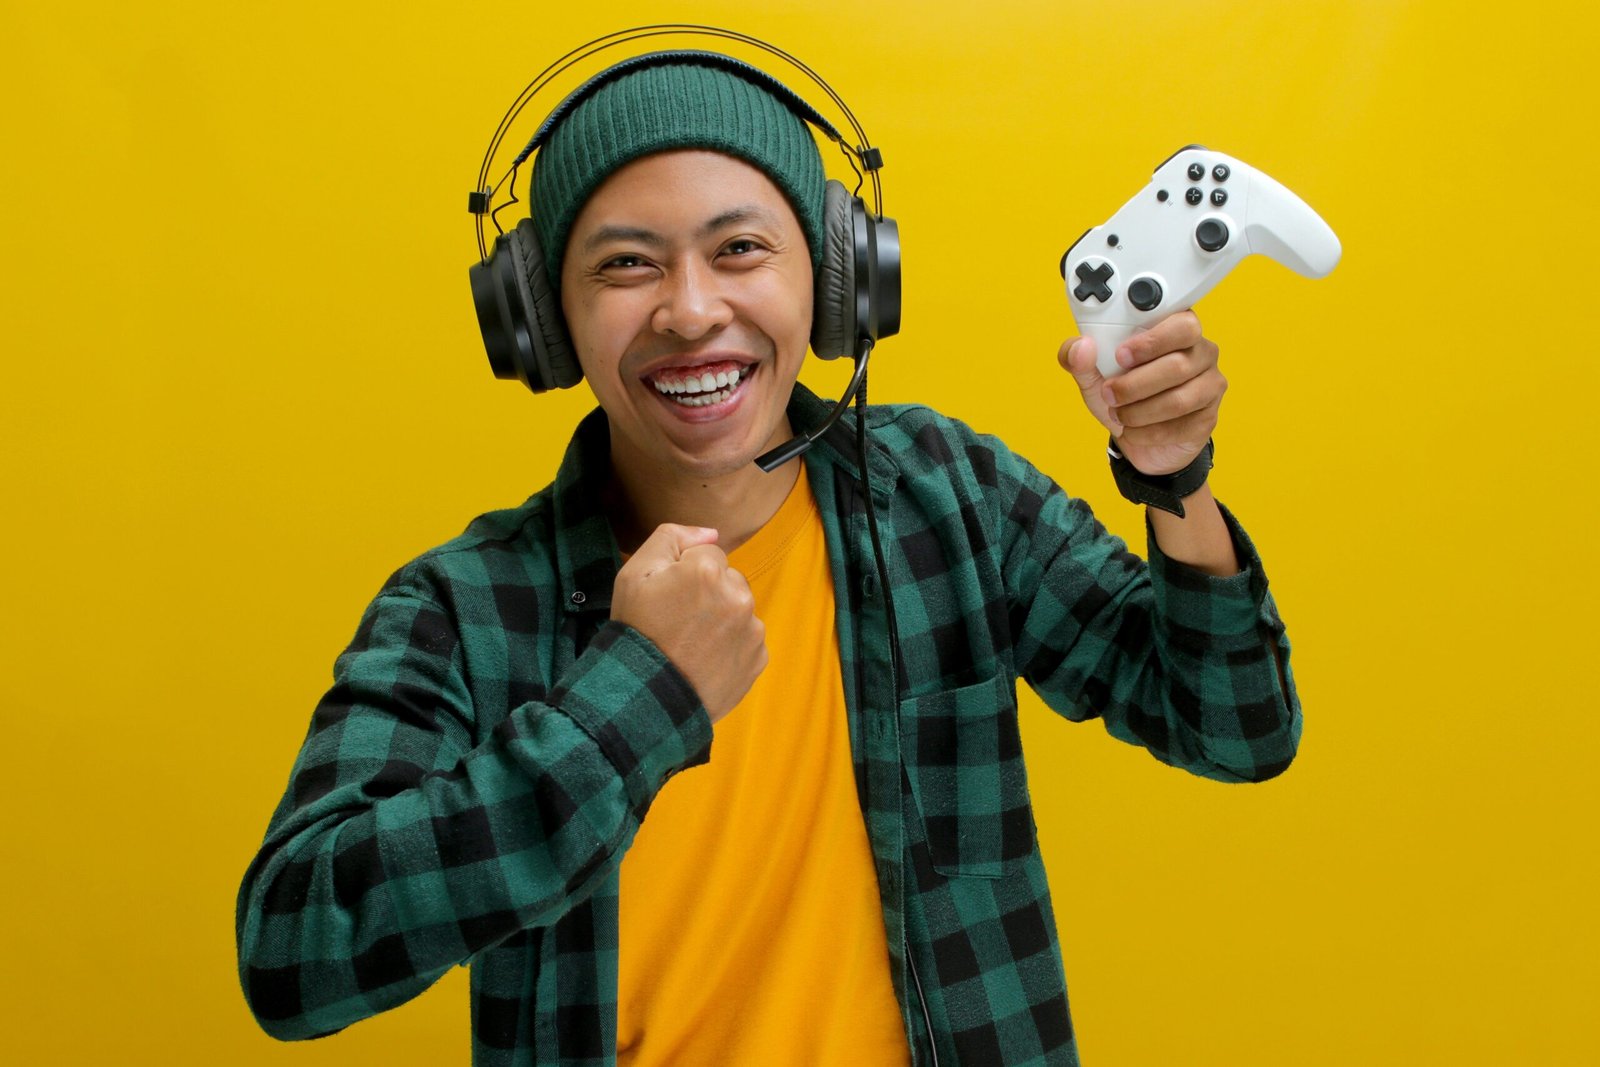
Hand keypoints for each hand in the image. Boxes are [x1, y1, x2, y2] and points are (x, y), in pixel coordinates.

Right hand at [611, 523, 766, 725]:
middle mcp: (738, 595)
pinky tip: (705, 660)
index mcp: (708, 570)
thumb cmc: (637, 631)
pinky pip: (747, 639)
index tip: (669, 597)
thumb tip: (711, 533)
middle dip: (709, 593)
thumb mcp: (634, 573)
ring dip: (722, 619)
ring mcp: (752, 629)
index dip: (684, 573)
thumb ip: (672, 537)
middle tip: (679, 622)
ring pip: (739, 609)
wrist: (646, 698)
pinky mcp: (758, 658)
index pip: (707, 554)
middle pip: (728, 580)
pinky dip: (731, 646)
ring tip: (692, 644)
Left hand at [1058, 311, 1225, 475]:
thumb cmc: (1123, 395)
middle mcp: (1201, 353)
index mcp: (1177, 330)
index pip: (1182, 324)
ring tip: (1118, 414)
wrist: (1138, 437)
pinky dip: (1147, 432)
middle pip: (1179, 365)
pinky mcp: (1208, 418)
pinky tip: (1134, 430)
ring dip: (1139, 412)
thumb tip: (1081, 347)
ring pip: (1179, 400)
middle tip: (1110, 393)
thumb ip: (1079, 358)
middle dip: (1135, 384)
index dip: (1152, 341)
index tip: (1120, 355)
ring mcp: (1210, 386)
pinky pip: (1181, 427)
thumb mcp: (1093, 376)